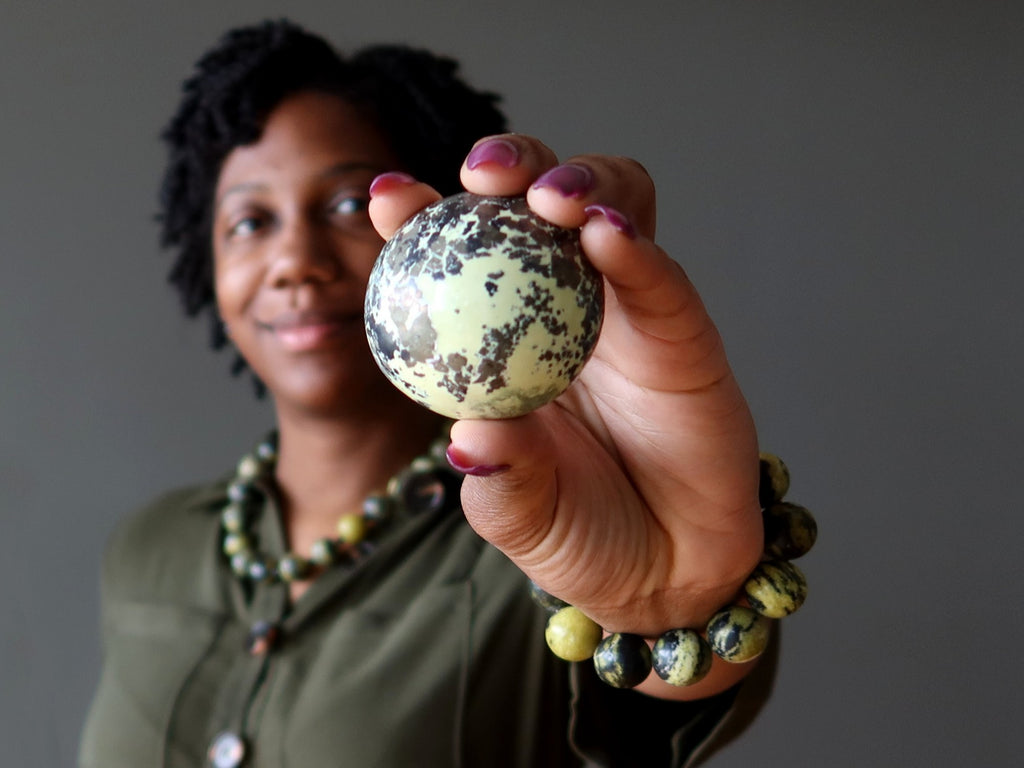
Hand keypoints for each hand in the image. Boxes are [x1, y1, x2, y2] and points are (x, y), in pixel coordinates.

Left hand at [369, 135, 764, 697]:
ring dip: (581, 182)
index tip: (388, 197)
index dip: (422, 215)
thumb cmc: (579, 536)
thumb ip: (498, 477)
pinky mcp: (684, 333)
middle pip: (539, 203)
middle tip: (481, 175)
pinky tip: (606, 234)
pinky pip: (663, 279)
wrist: (665, 576)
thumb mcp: (519, 515)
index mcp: (503, 338)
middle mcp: (564, 307)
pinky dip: (636, 247)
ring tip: (550, 198)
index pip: (460, 256)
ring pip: (614, 207)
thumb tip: (472, 435)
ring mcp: (628, 312)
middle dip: (512, 163)